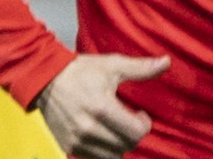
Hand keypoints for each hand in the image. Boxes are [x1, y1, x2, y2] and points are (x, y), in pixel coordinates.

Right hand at [36, 54, 170, 158]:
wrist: (44, 79)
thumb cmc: (81, 71)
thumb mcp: (112, 65)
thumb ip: (141, 68)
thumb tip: (167, 62)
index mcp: (102, 108)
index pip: (136, 132)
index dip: (144, 125)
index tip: (140, 115)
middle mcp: (89, 128)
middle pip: (126, 145)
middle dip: (133, 134)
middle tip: (129, 120)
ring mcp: (77, 140)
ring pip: (112, 156)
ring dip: (119, 144)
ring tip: (116, 127)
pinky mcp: (67, 147)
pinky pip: (95, 158)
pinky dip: (103, 150)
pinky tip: (102, 133)